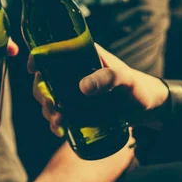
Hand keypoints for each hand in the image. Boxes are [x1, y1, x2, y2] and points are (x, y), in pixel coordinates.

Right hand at [29, 43, 169, 135]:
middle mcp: (74, 72)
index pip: (54, 51)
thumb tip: (83, 87)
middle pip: (45, 78)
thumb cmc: (138, 87)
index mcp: (82, 55)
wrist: (148, 108)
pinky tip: (59, 130)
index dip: (39, 57)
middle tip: (52, 106)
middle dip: (41, 93)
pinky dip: (54, 122)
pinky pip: (58, 113)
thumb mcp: (126, 79)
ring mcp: (73, 91)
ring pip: (49, 97)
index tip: (33, 69)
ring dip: (47, 110)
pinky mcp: (77, 108)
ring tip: (59, 122)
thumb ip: (108, 78)